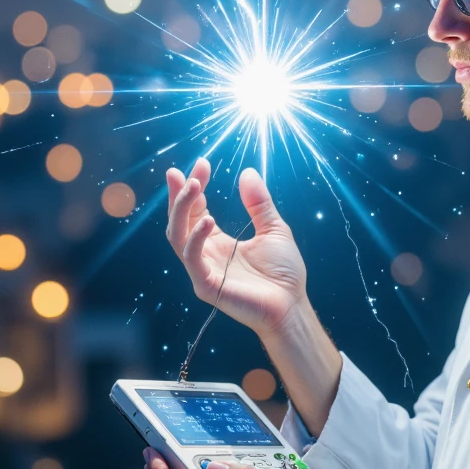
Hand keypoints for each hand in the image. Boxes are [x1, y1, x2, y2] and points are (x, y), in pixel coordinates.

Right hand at [166, 159, 306, 338]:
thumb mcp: (274, 229)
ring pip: (177, 236)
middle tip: (187, 172)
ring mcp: (203, 270)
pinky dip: (195, 237)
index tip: (202, 163)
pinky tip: (207, 219)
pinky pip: (191, 258)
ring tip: (194, 186)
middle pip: (179, 220)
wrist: (292, 305)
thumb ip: (259, 204)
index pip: (196, 210)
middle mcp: (205, 254)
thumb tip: (248, 172)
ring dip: (181, 209)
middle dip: (180, 194)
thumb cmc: (284, 274)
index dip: (195, 187)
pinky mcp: (206, 286)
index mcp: (217, 243)